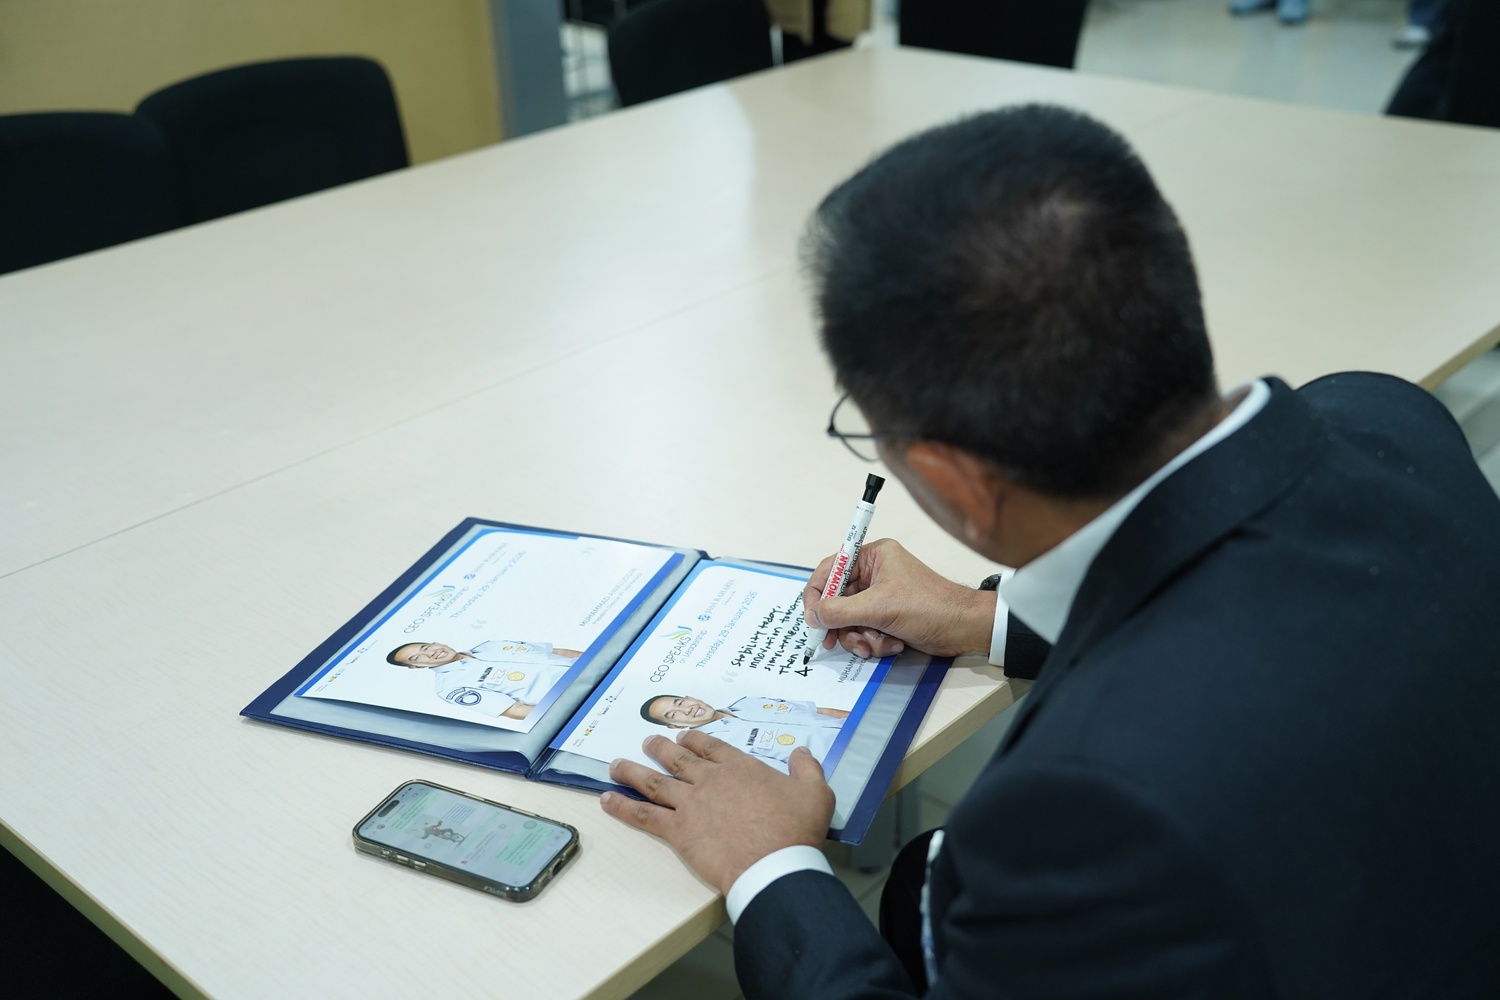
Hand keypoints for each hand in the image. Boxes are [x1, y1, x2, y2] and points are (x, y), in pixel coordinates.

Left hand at [600, 731, 834, 894]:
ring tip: (615, 763)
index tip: (686, 735)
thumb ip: (807, 768)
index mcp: (741, 769)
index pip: (713, 748)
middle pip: (678, 758)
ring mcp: (691, 804)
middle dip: (661, 748)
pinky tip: (605, 799)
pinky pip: (643, 815)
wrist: (773, 863)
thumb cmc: (796, 829)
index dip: (697, 740)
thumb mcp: (815, 792)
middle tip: (647, 742)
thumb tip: (802, 752)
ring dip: (632, 770)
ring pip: (654, 782)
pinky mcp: (678, 831)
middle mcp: (710, 780)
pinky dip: (622, 806)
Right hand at [803, 538, 997, 658]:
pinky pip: (866, 630)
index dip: (817, 594)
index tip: (812, 618)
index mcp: (874, 556)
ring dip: (860, 637)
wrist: (964, 629)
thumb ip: (839, 611)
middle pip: (838, 600)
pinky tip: (892, 645)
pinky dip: (874, 642)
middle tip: (834, 642)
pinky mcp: (888, 616)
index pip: (831, 569)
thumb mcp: (879, 608)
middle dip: (842, 624)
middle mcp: (875, 573)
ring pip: (851, 620)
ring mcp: (882, 596)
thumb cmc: (929, 607)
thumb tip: (812, 616)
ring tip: (876, 645)